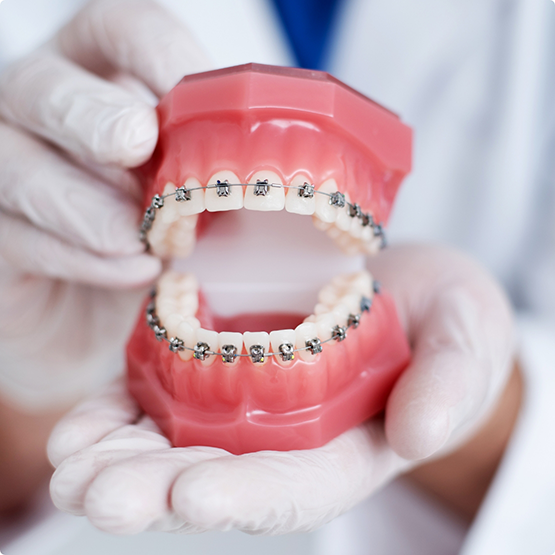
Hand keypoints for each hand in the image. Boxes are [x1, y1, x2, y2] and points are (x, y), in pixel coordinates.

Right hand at [0, 0, 210, 409]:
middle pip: (46, 86)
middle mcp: (50, 120)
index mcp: (109, 88)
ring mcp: (12, 175)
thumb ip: (233, 176)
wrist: (107, 328)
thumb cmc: (169, 252)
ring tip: (141, 240)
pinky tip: (129, 272)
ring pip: (16, 162)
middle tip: (135, 143)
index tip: (189, 85)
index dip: (152, 48)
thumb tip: (307, 171)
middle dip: (92, 114)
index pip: (119, 34)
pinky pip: (17, 235)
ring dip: (84, 202)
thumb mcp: (209, 204)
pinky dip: (77, 256)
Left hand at [47, 245, 515, 534]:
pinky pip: (165, 392)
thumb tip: (422, 435)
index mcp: (348, 445)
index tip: (191, 496)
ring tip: (68, 465)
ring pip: (178, 441)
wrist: (412, 289)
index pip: (294, 484)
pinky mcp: (224, 360)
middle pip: (219, 473)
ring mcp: (250, 400)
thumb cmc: (448, 321)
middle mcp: (288, 435)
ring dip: (119, 458)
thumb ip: (451, 383)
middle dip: (155, 490)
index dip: (246, 495)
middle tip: (93, 494)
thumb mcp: (467, 342)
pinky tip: (79, 426)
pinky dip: (120, 410)